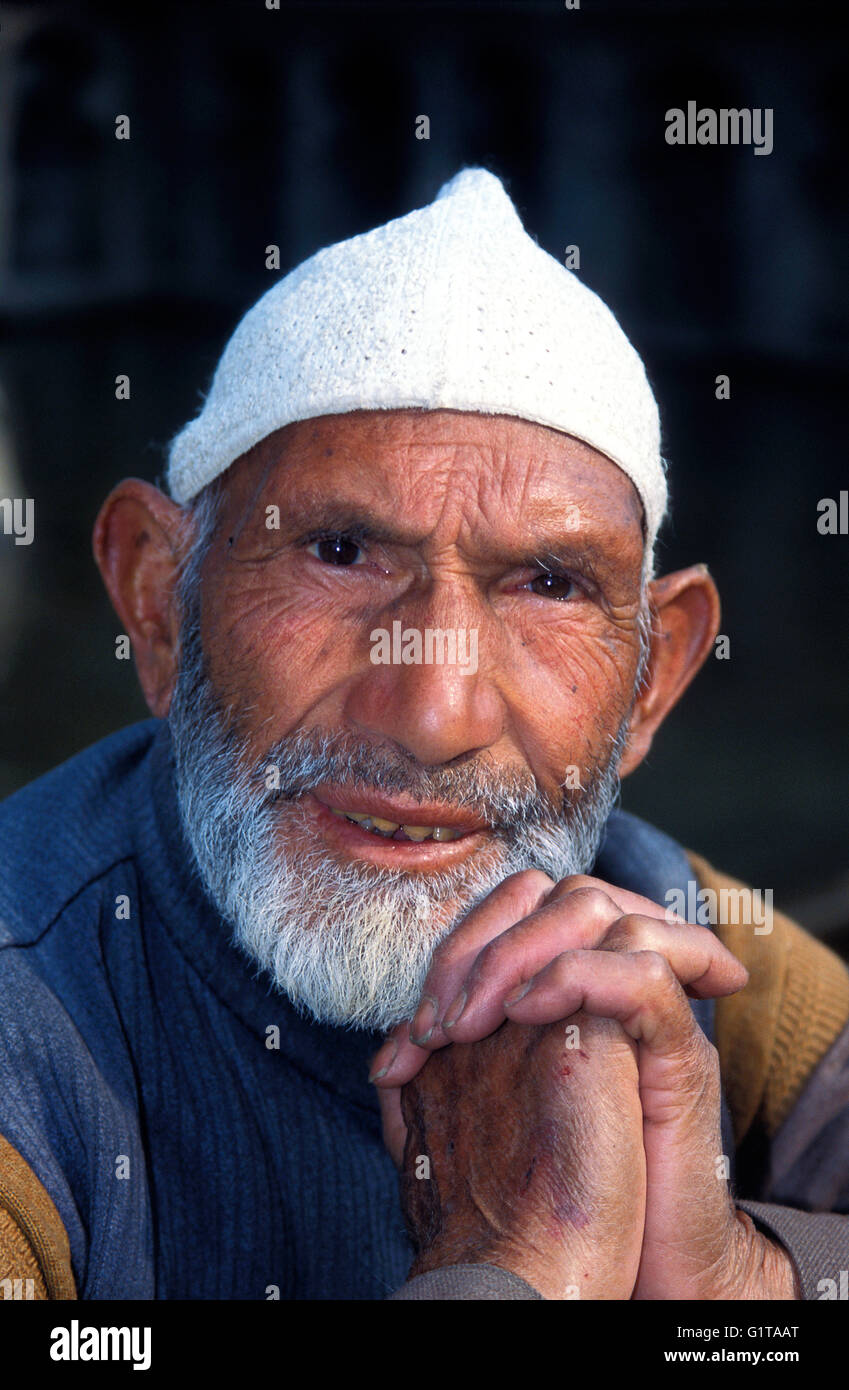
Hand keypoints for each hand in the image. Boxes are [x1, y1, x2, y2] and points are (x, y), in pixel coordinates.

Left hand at [372, 870, 796, 1297]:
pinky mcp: (683, 1054)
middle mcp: (619, 979)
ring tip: (470, 1027)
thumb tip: (390, 1049)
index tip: (419, 1028)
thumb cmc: (549, 1195)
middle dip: (482, 944)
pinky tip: (523, 1017)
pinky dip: (573, 977)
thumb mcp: (484, 1113)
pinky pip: (641, 977)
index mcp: (577, 984)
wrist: (617, 1268)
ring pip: (595, 911)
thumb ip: (449, 1067)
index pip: (522, 905)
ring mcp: (655, 1011)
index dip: (461, 945)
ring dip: (515, 954)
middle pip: (558, 892)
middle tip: (440, 1026)